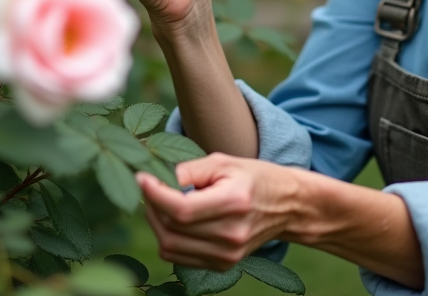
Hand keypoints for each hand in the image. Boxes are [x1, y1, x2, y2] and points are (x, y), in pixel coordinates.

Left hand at [137, 154, 301, 270]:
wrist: (286, 206)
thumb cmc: (253, 177)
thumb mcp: (223, 162)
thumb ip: (188, 170)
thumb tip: (155, 178)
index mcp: (234, 202)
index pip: (181, 209)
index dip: (154, 194)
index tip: (141, 177)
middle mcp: (231, 234)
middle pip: (172, 228)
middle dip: (151, 206)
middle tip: (148, 187)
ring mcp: (228, 254)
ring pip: (170, 246)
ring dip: (155, 223)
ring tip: (159, 202)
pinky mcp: (223, 264)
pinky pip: (178, 256)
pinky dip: (167, 238)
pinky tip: (173, 219)